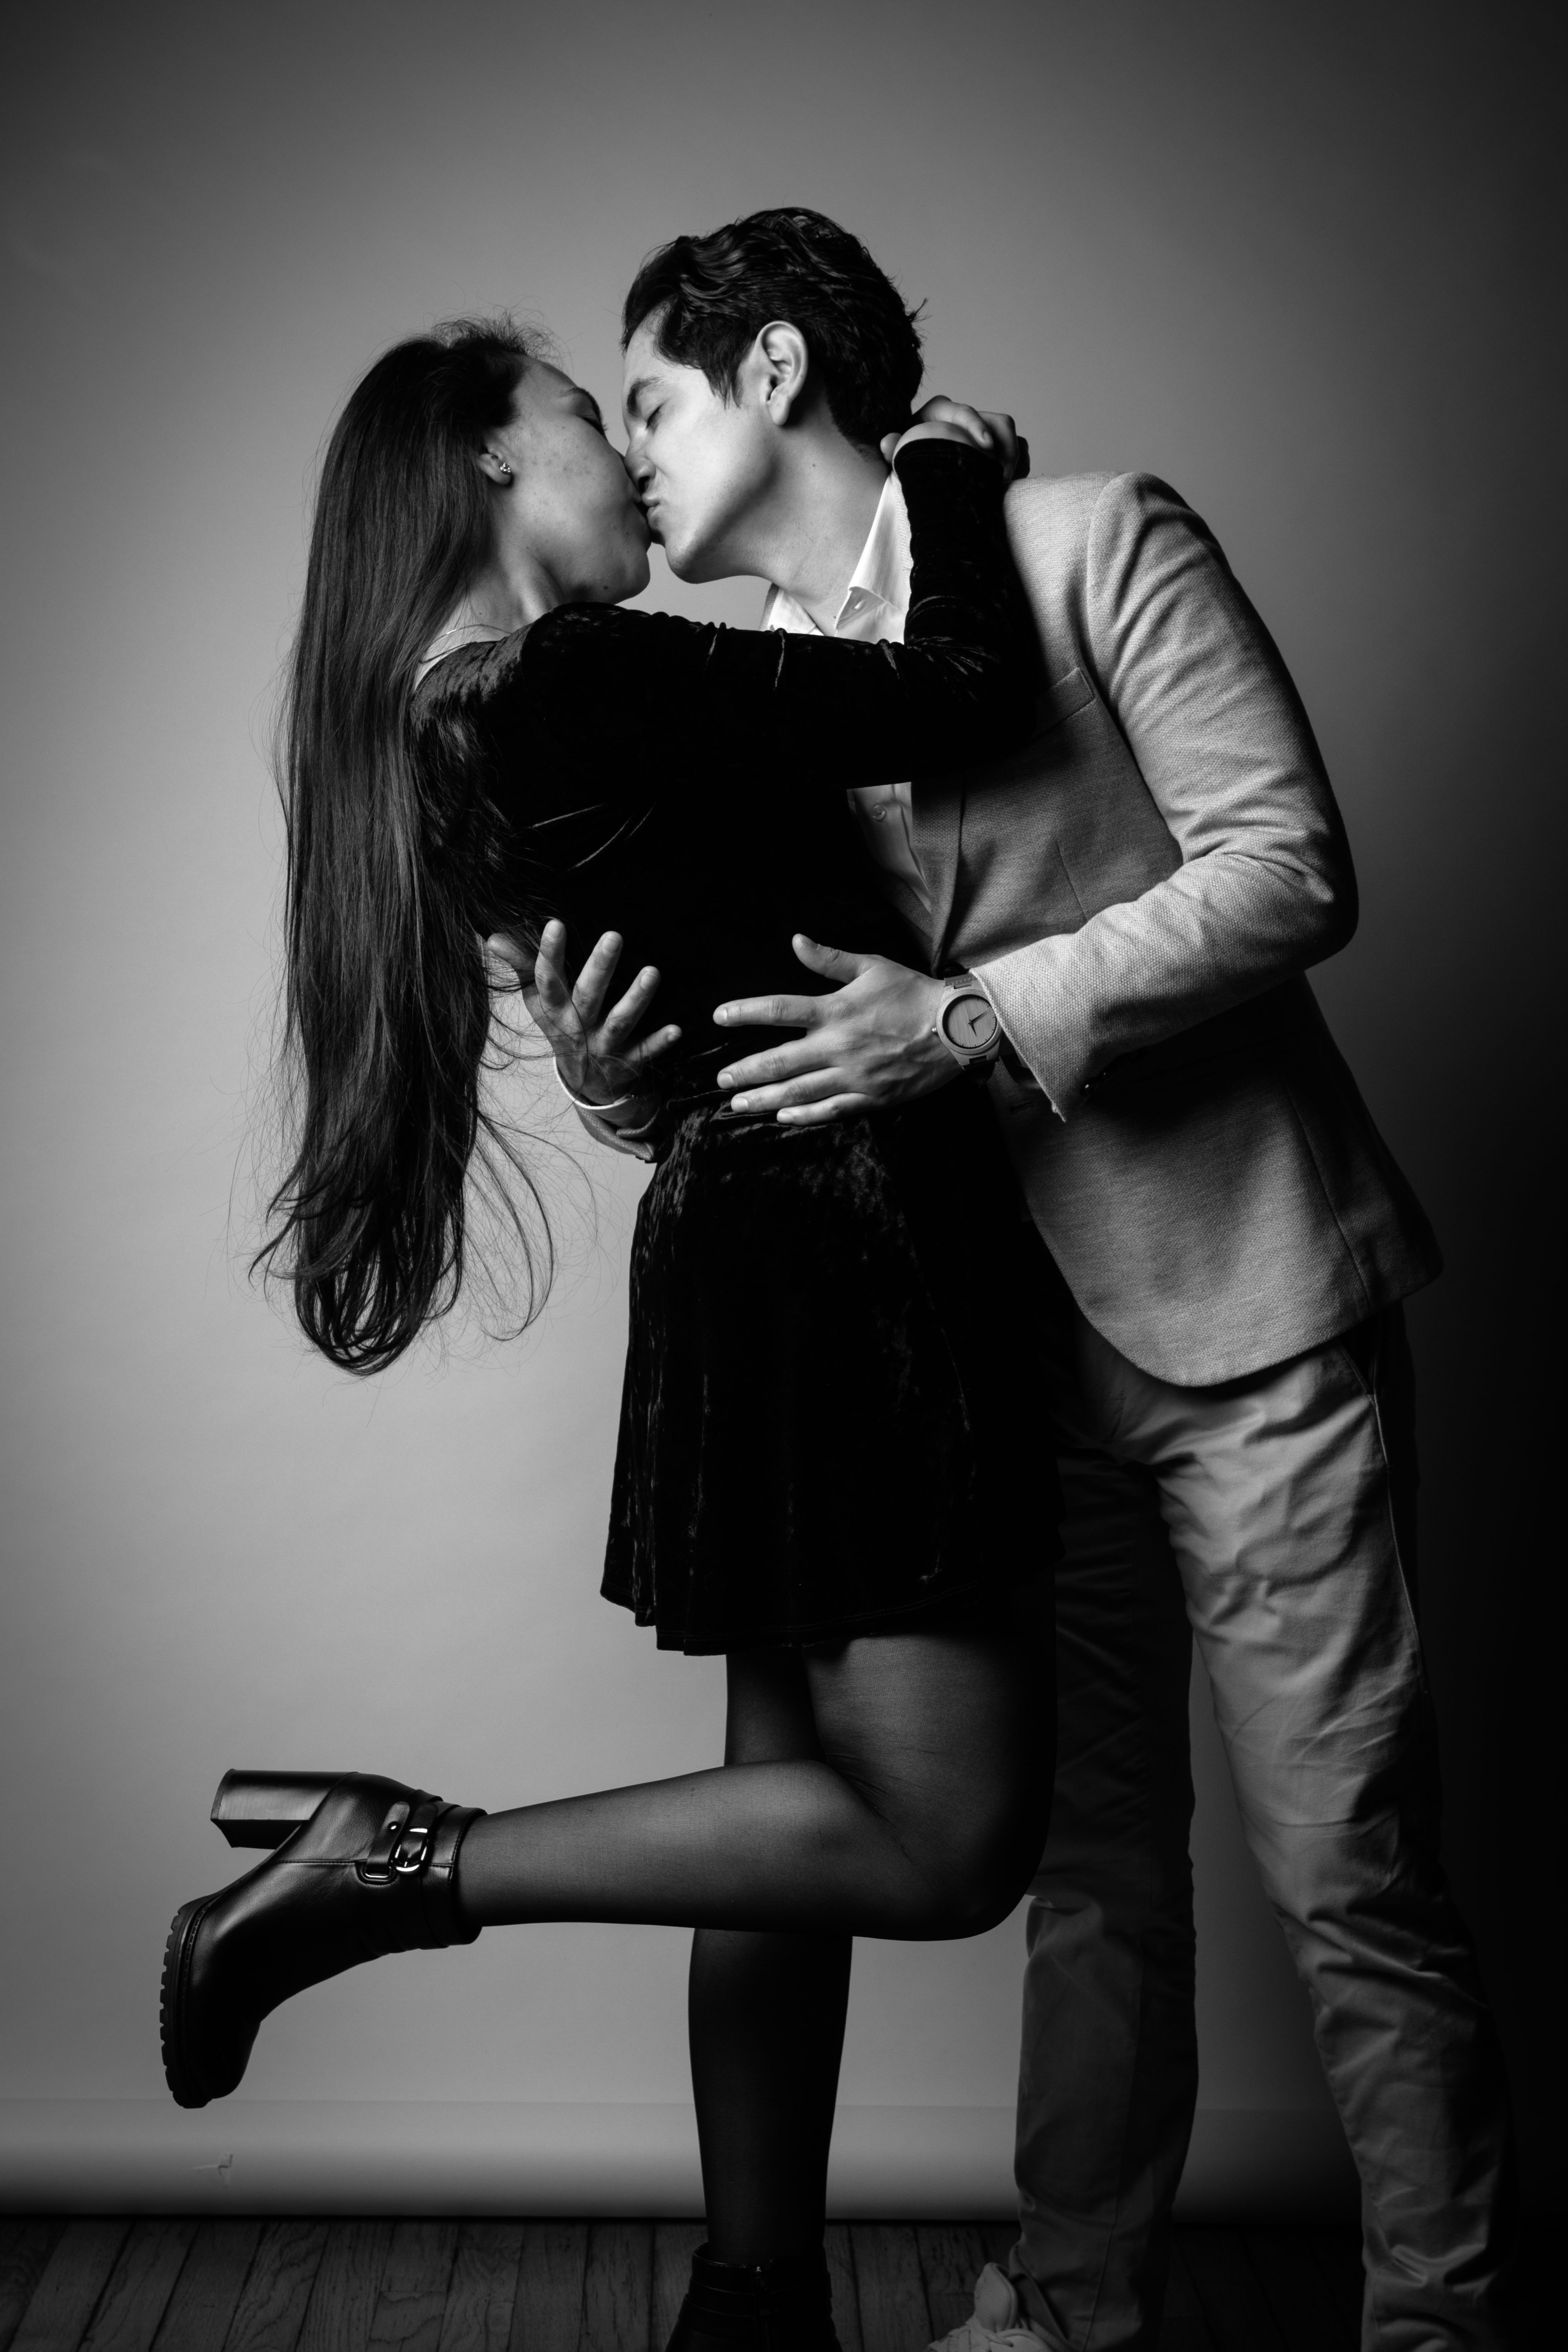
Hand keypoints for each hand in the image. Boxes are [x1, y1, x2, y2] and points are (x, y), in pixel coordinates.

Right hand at [486, 920, 680, 1110]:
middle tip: (614, 936)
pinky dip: (659, 1043)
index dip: (549, 954)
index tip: (555, 924)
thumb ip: (521, 967)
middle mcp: (578, 1027)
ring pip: (619, 1021)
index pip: (547, 980)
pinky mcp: (628, 1061)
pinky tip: (677, 1029)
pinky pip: (645, 1052)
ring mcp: (604, 1046)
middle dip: (600, 968)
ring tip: (652, 972)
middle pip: (588, 996)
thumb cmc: (562, 1025)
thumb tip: (493, 937)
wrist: (584, 1081)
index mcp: (555, 1010)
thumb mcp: (537, 1000)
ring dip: (636, 999)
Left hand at [713, 936, 955, 1123]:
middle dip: (745, 1071)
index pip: (779, 1009)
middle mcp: (839, 1046)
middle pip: (779, 1060)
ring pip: (798, 1091)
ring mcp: (853, 1075)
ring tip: (738, 1105)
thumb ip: (830, 959)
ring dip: (763, 1099)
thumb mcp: (872, 966)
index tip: (719, 1017)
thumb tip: (795, 941)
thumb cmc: (913, 994)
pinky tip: (782, 1118)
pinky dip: (804, 1116)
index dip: (745, 1012)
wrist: (956, 1029)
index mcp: (836, 1010)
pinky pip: (829, 1111)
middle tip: (721, 1081)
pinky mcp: (869, 1097)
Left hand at [882, 396, 1028, 484]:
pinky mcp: (995, 444)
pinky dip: (1019, 464)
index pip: (964, 412)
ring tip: (1005, 484)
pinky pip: (1018, 448)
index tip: (986, 447)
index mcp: (940, 412)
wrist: (913, 462)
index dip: (977, 425)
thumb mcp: (896, 452)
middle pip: (998, 422)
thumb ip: (892, 448)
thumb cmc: (904, 455)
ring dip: (1014, 458)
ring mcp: (982, 429)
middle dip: (1005, 449)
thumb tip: (887, 441)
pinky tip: (1011, 484)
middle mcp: (965, 417)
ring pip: (1011, 436)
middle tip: (1001, 478)